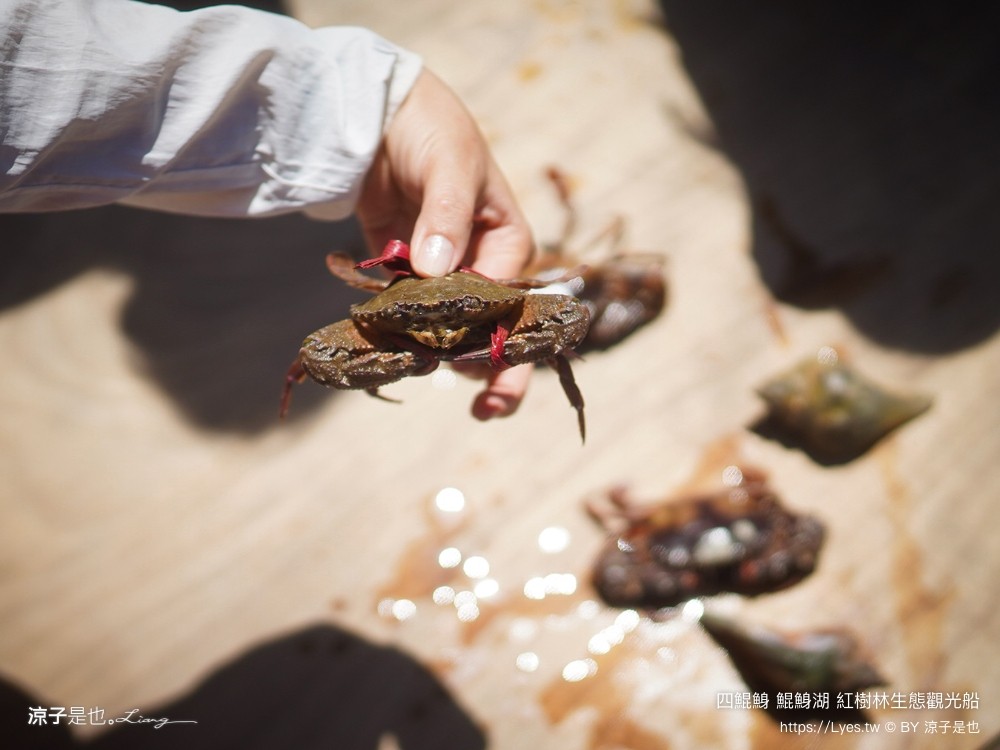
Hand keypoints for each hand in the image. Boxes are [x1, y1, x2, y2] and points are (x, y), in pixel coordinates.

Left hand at [355, 69, 535, 420]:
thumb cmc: (429, 127)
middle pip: (492, 328)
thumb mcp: (449, 164)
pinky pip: (404, 310)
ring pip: (446, 327)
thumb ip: (446, 215)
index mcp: (508, 240)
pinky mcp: (400, 272)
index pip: (514, 302)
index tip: (480, 365)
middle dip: (493, 369)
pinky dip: (399, 331)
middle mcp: (479, 262)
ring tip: (424, 379)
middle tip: (488, 412)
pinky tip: (389, 355)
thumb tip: (437, 268)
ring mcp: (439, 271)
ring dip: (438, 354)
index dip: (503, 338)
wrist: (375, 107)